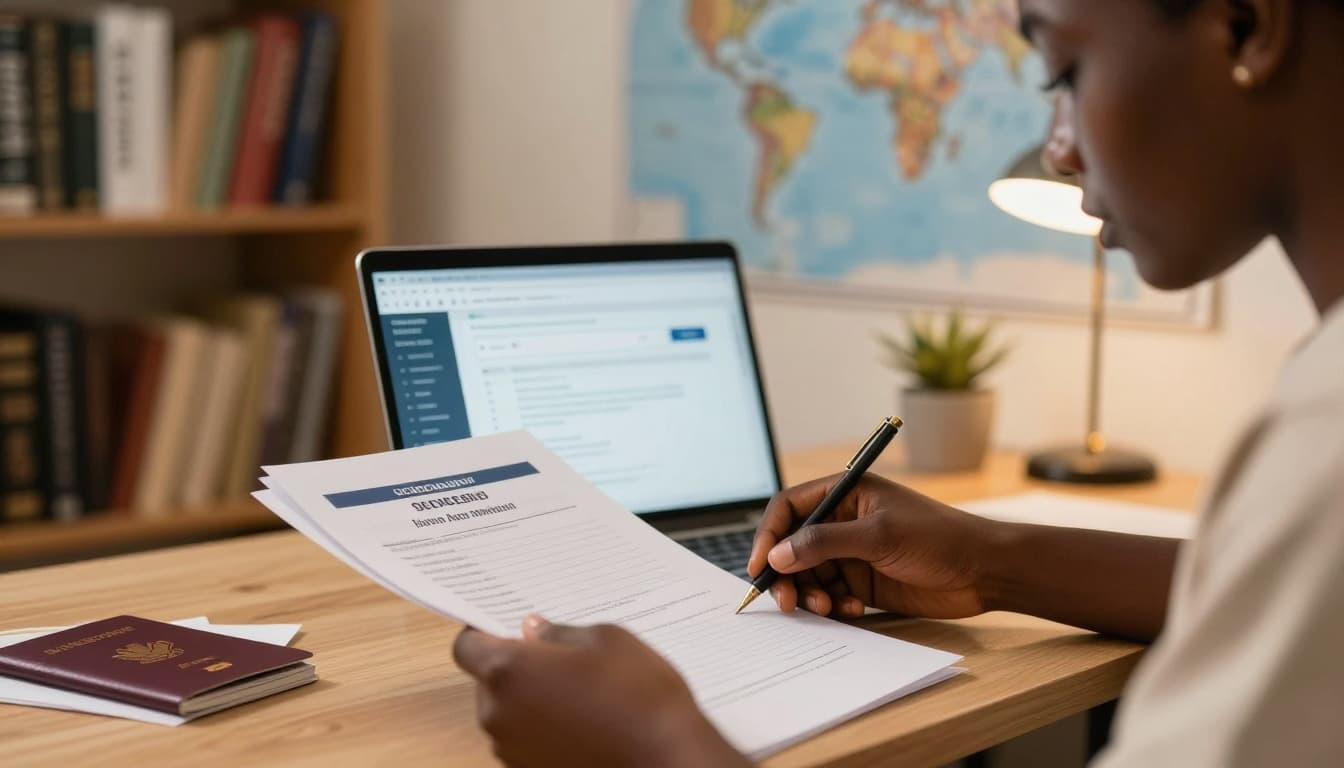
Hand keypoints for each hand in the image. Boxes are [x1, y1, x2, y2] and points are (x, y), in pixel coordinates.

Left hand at [453, 616, 749, 767]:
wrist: (665, 758)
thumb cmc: (638, 696)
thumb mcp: (607, 640)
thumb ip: (560, 633)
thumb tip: (535, 631)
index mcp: (508, 672)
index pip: (467, 648)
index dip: (483, 634)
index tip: (505, 628)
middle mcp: (499, 715)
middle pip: (488, 683)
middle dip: (514, 669)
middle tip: (557, 658)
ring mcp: (513, 750)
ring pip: (508, 714)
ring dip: (530, 701)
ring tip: (579, 692)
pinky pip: (526, 741)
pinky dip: (544, 730)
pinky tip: (583, 721)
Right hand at [748, 473, 995, 619]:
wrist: (984, 571)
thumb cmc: (939, 538)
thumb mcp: (879, 535)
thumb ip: (824, 543)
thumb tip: (777, 555)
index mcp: (845, 493)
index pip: (790, 507)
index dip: (769, 534)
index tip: (760, 565)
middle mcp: (843, 521)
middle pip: (793, 546)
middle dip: (786, 573)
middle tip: (789, 602)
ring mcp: (853, 552)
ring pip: (809, 574)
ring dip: (810, 594)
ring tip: (826, 608)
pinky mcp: (863, 581)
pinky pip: (830, 594)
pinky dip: (832, 605)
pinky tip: (853, 609)